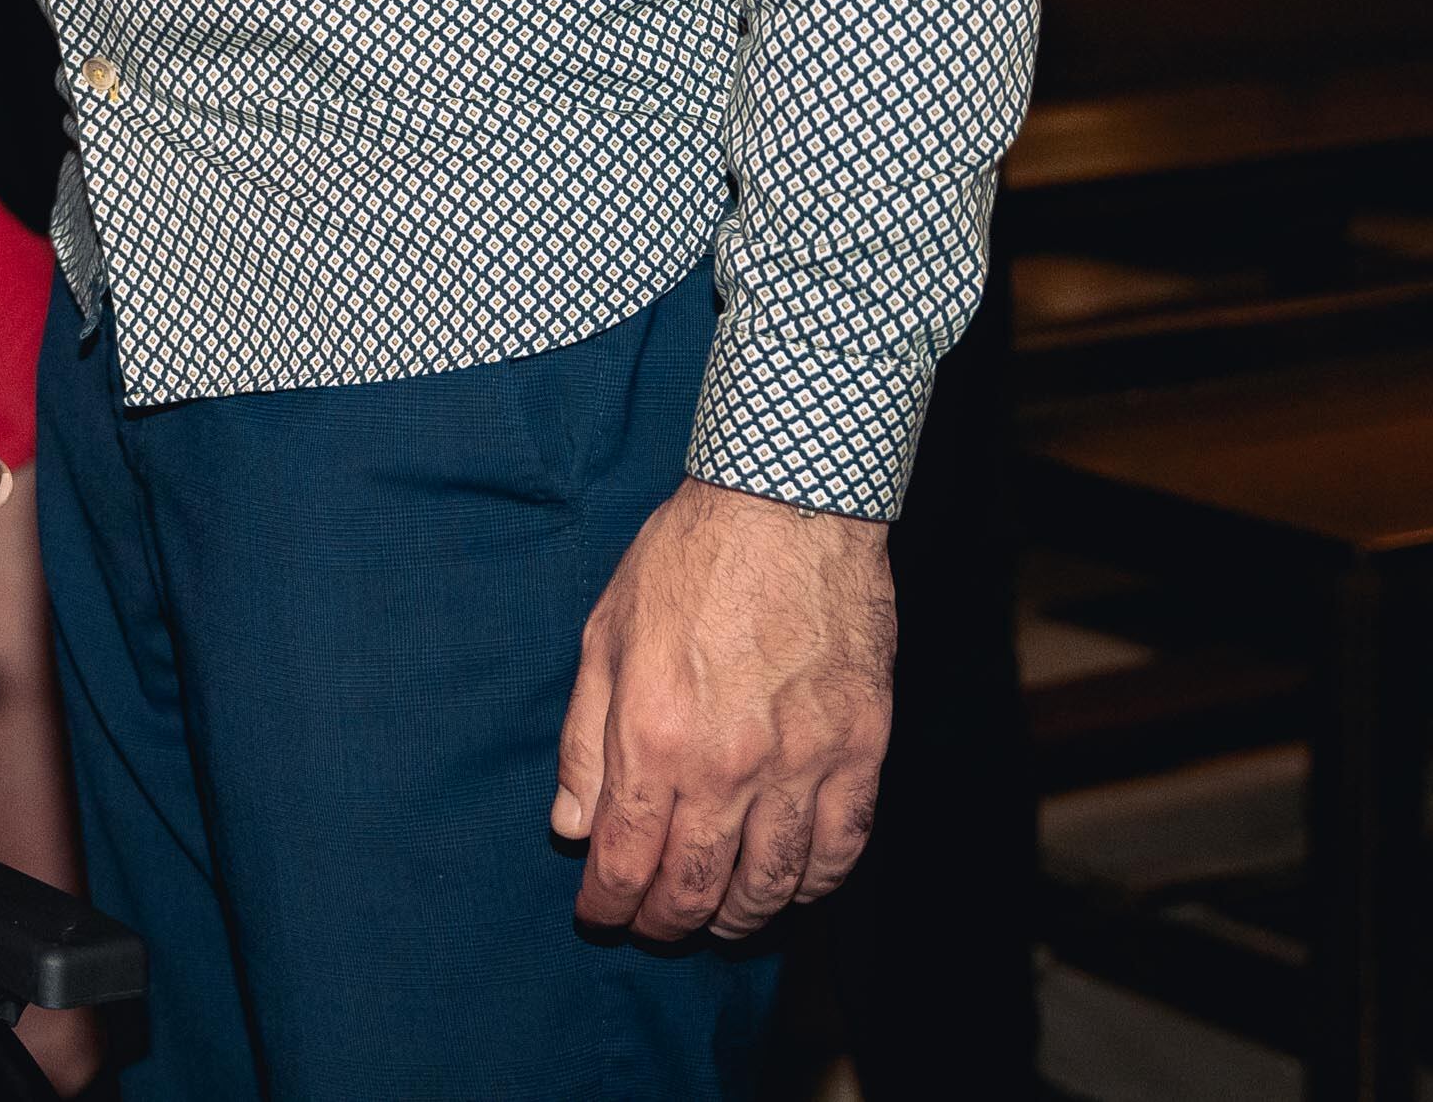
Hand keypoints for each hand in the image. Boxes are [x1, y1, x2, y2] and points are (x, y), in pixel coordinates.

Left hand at [553, 478, 893, 940]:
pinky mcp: (862, 749)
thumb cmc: (686, 561)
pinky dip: (814, 883)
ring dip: (738, 916)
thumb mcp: (604, 637)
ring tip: (717, 918)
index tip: (600, 912)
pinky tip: (791, 885)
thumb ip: (584, 742)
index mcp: (654, 737)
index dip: (608, 902)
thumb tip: (571, 828)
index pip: (625, 859)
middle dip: (665, 922)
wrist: (788, 505)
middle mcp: (728, 766)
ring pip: (772, 883)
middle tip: (653, 927)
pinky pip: (842, 847)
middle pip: (695, 886)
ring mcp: (802, 762)